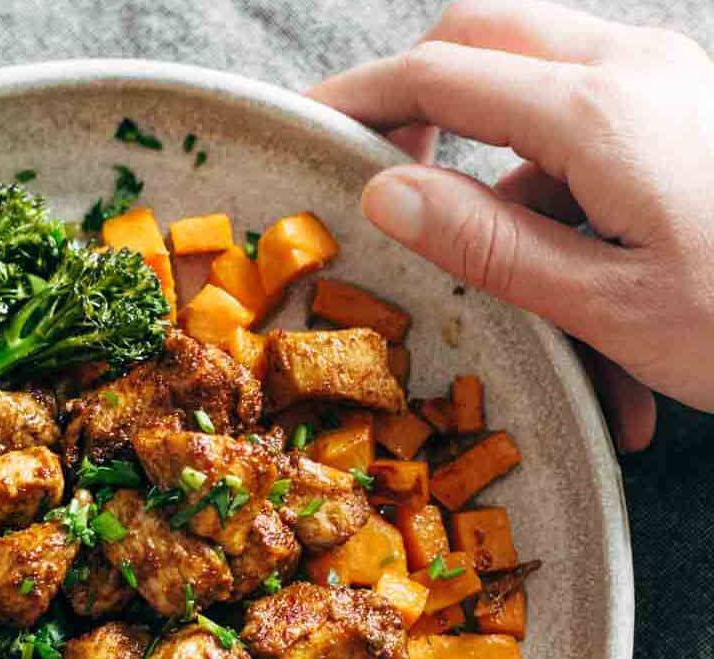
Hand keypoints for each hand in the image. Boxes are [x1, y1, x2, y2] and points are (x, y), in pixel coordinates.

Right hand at [309, 0, 713, 451]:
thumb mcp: (600, 304)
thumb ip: (486, 240)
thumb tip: (387, 192)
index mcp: (598, 114)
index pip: (440, 75)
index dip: (357, 99)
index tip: (302, 128)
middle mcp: (633, 69)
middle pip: (483, 34)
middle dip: (414, 90)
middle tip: (376, 167)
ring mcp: (664, 79)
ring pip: (533, 75)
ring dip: (487, 152)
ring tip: (499, 272)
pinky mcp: (681, 107)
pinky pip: (584, 113)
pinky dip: (547, 179)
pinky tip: (568, 275)